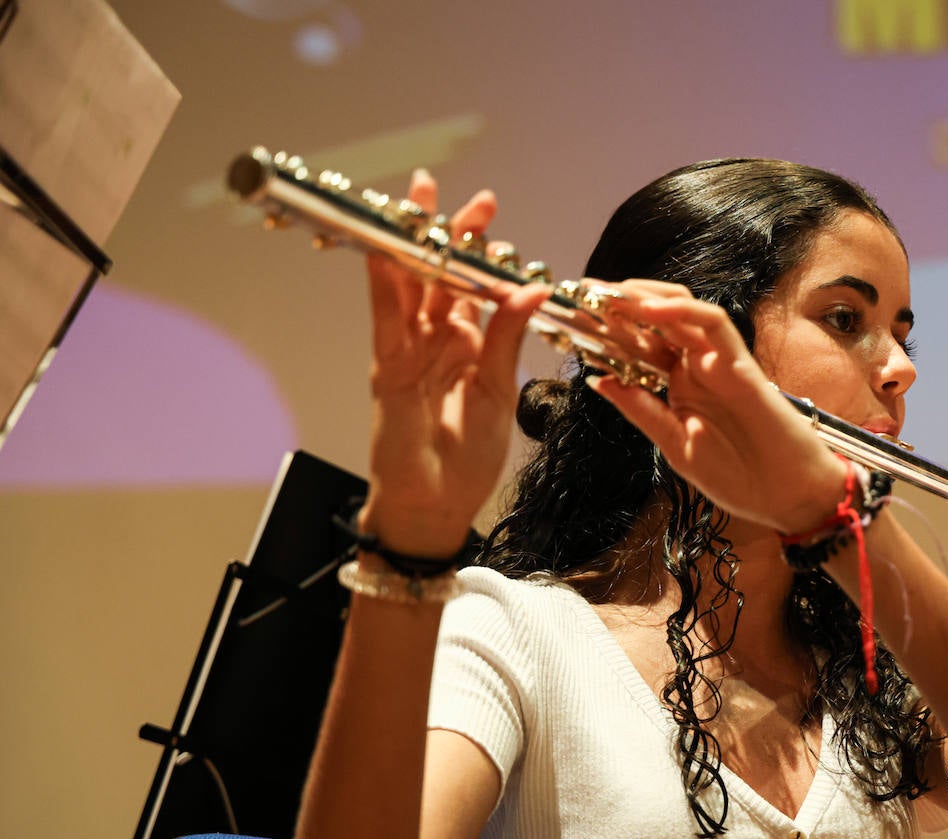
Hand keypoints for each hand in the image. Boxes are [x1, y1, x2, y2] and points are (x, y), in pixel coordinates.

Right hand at [360, 171, 546, 555]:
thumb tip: (529, 289)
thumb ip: (506, 337)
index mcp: (469, 344)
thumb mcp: (499, 390)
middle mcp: (437, 339)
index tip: (488, 210)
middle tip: (457, 191)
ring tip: (418, 198)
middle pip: (438, 273)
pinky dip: (384, 281)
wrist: (436, 502)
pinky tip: (385, 249)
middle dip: (445, 230)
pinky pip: (384, 315)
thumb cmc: (467, 457)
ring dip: (412, 241)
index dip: (478, 247)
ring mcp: (409, 349)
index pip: (473, 284)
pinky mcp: (388, 365)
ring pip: (409, 284)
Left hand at [585, 280, 847, 534]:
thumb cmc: (739, 477)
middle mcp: (695, 368)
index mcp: (677, 387)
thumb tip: (599, 380)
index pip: (635, 348)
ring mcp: (718, 362)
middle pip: (652, 323)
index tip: (568, 320)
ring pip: (681, 311)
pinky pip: (715, 324)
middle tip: (581, 294)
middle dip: (617, 305)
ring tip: (609, 294)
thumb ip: (642, 411)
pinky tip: (651, 312)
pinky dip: (683, 313)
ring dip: (645, 298)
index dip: (603, 332)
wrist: (789, 497)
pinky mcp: (742, 364)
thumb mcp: (676, 446)